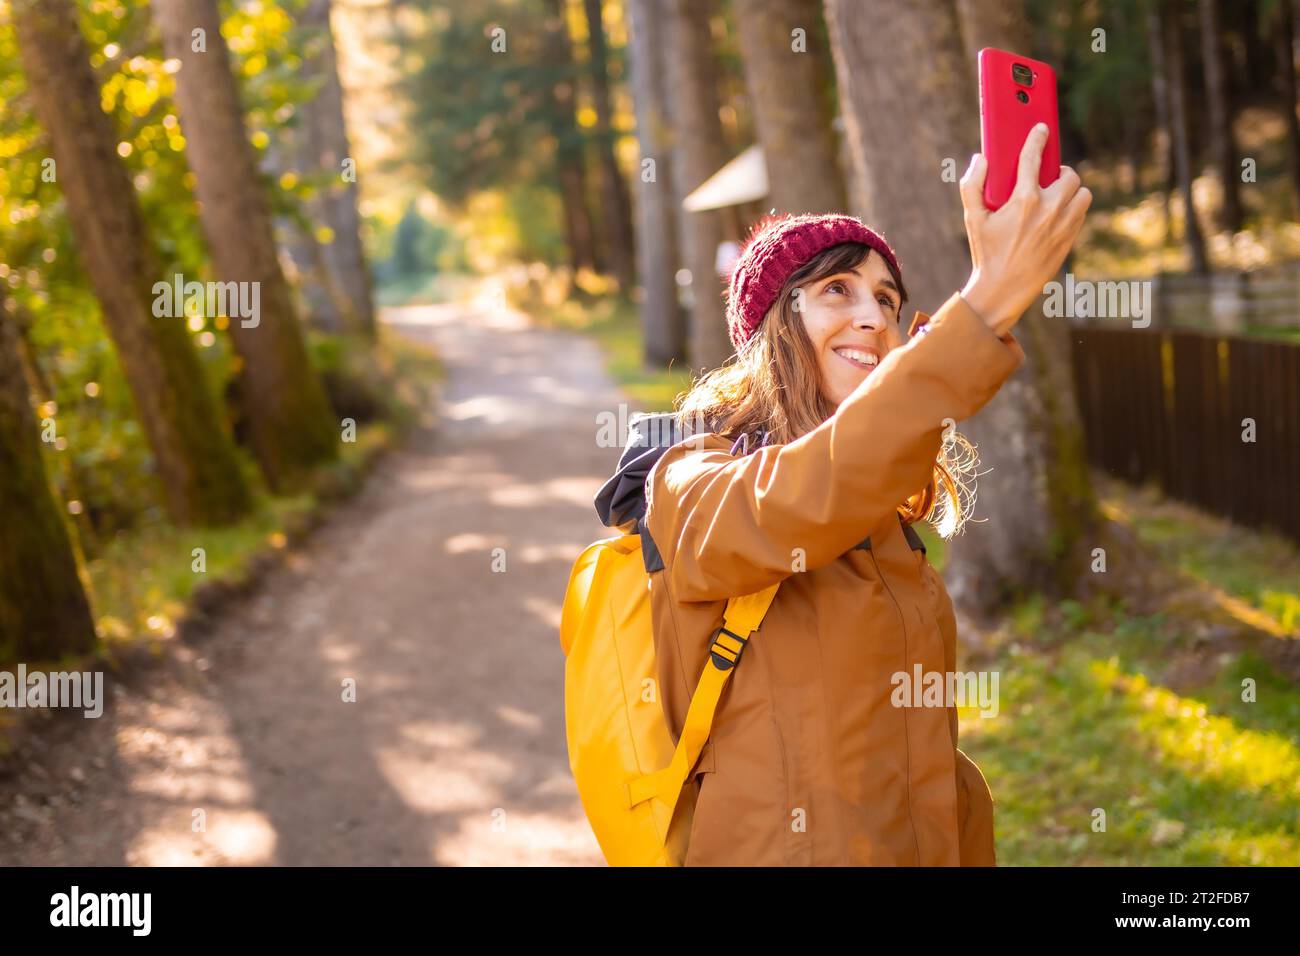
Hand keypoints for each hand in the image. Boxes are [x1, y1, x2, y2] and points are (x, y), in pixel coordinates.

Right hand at [957, 123, 1091, 336]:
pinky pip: (1082, 212)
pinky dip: (1074, 207)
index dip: (1038, 138)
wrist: (1003, 289)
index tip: (1042, 128)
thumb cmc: (986, 253)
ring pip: (1083, 193)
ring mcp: (1063, 225)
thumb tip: (981, 159)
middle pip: (1069, 175)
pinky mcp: (1070, 239)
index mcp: (1023, 200)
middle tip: (1049, 176)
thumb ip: (972, 185)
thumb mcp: (972, 219)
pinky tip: (1059, 212)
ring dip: (1072, 190)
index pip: (1033, 157)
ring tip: (1057, 195)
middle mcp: (1048, 210)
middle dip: (1060, 171)